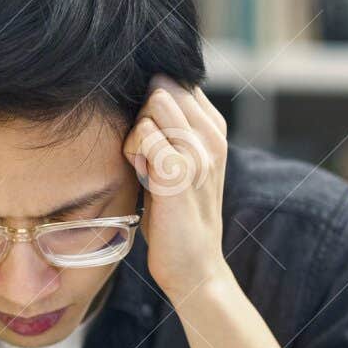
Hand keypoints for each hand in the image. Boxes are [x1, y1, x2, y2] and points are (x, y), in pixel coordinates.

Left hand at [122, 76, 231, 298]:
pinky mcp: (179, 172)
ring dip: (136, 134)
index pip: (178, 80)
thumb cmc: (175, 216)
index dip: (152, 102)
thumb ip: (169, 129)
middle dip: (142, 115)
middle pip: (162, 86)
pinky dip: (132, 153)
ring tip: (145, 168)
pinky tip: (142, 178)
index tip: (152, 139)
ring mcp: (199, 152)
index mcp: (215, 129)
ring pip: (152, 105)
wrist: (194, 266)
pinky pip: (143, 134)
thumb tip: (144, 93)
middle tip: (145, 156)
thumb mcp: (179, 164)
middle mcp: (213, 135)